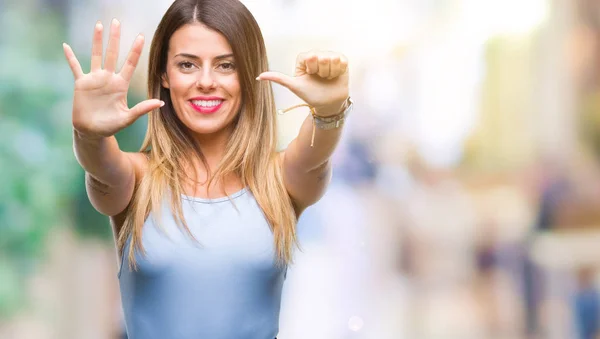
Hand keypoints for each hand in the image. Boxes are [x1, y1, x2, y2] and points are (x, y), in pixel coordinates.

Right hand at [63, 19, 162, 138]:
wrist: (92, 132)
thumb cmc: (111, 126)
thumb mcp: (128, 118)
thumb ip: (142, 109)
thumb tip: (160, 103)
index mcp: (121, 85)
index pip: (130, 64)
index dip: (135, 51)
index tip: (141, 37)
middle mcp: (109, 78)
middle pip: (112, 54)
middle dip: (115, 38)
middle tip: (117, 22)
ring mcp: (95, 79)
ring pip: (96, 56)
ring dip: (97, 41)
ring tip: (99, 25)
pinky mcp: (81, 84)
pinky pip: (75, 67)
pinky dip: (70, 57)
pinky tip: (66, 46)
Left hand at [256, 50, 348, 115]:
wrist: (327, 103)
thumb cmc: (310, 94)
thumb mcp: (294, 86)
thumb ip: (278, 79)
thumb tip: (258, 77)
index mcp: (305, 58)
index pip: (311, 56)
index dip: (312, 68)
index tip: (310, 75)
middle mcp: (317, 54)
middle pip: (322, 56)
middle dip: (321, 71)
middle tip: (320, 78)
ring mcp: (330, 56)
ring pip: (332, 58)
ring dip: (330, 72)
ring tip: (327, 78)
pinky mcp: (342, 60)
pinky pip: (341, 60)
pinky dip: (338, 71)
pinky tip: (335, 76)